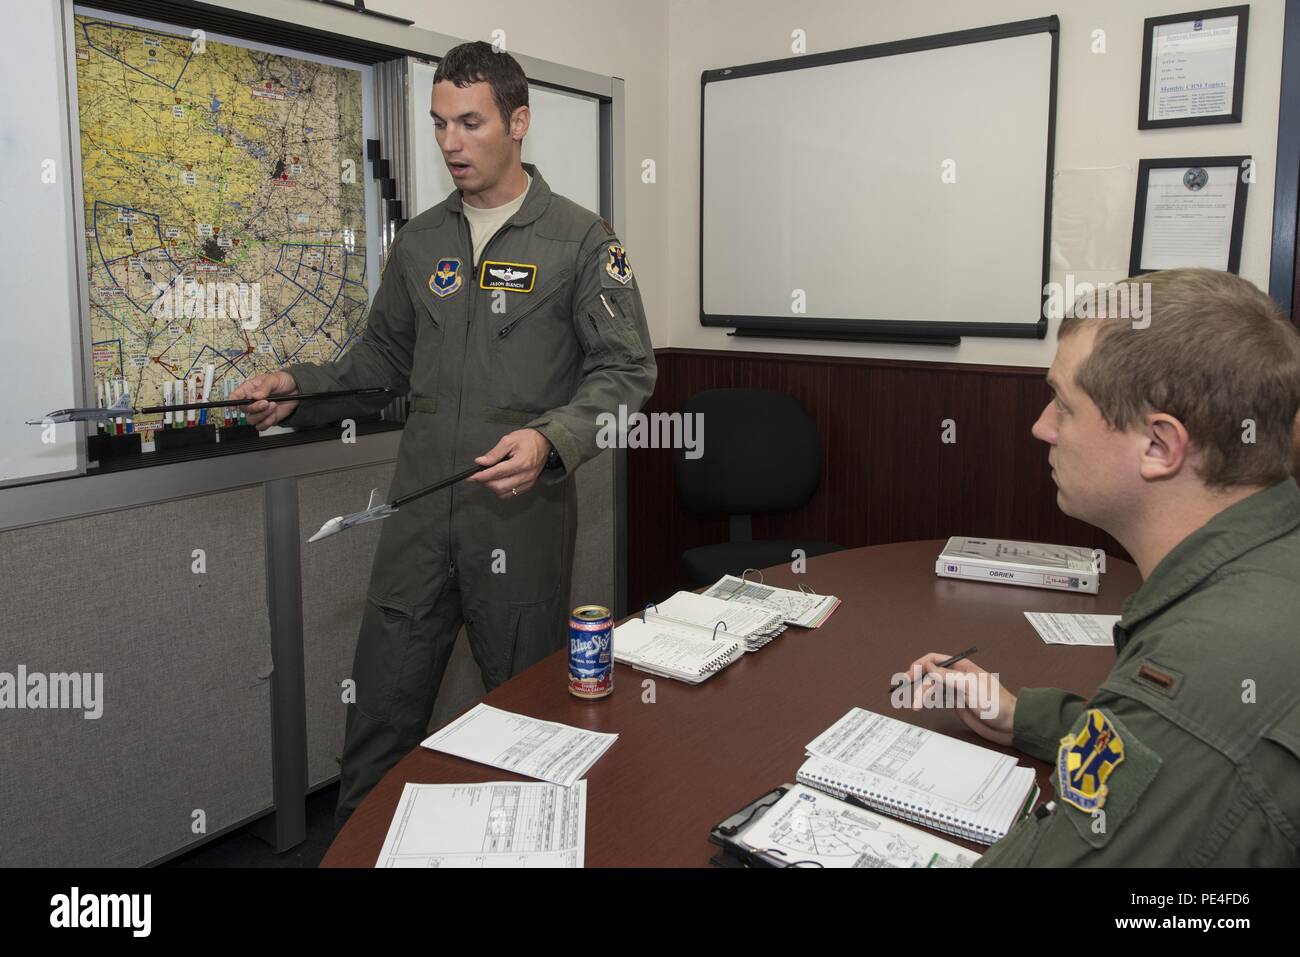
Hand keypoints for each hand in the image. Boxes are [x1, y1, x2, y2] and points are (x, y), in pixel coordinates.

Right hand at [229, 371, 298, 430]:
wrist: (296, 389)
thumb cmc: (282, 381)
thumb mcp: (273, 379)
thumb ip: (264, 387)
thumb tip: (255, 396)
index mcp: (249, 389)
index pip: (236, 395)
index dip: (232, 400)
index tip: (233, 405)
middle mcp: (252, 401)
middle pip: (244, 410)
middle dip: (255, 408)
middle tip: (267, 402)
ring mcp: (259, 411)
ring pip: (252, 419)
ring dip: (263, 415)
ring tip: (274, 405)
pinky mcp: (267, 418)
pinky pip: (261, 426)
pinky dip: (267, 422)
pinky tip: (274, 415)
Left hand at [470, 429, 550, 499]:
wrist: (544, 442)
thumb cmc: (528, 440)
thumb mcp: (509, 440)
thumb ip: (494, 453)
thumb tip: (481, 462)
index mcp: (521, 462)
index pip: (497, 473)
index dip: (481, 476)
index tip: (471, 477)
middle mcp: (525, 475)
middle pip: (499, 487)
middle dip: (485, 482)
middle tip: (479, 475)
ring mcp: (528, 482)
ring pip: (504, 493)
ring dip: (493, 487)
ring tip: (490, 477)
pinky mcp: (528, 486)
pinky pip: (511, 494)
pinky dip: (501, 490)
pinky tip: (499, 480)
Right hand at [898, 652, 1016, 746]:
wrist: (1010, 725)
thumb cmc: (996, 703)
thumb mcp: (970, 686)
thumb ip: (947, 676)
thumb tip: (927, 665)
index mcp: (961, 667)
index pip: (934, 659)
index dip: (919, 665)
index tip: (909, 676)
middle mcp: (957, 676)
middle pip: (930, 675)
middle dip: (918, 684)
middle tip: (908, 695)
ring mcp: (956, 690)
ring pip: (932, 688)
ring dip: (922, 695)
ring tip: (916, 707)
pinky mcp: (957, 703)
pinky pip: (937, 699)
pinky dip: (928, 701)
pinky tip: (922, 706)